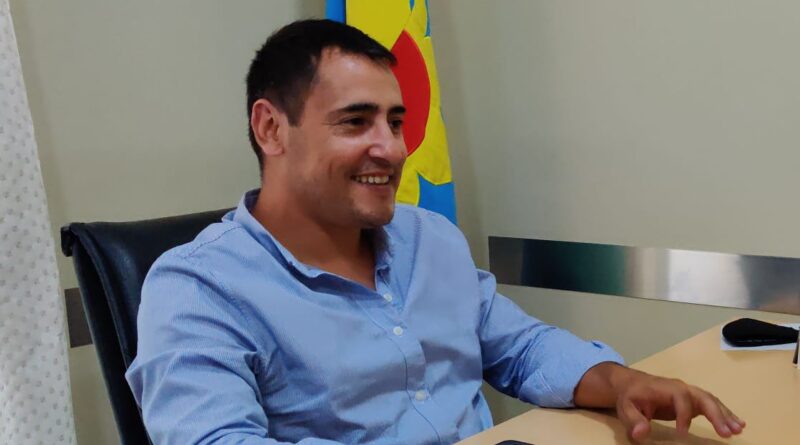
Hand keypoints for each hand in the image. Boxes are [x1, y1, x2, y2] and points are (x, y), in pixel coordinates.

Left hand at [614, 370, 744, 440]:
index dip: (683, 415)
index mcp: (666, 388)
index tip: (682, 433)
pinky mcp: (692, 401)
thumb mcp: (625, 407)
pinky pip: (711, 406)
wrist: (631, 384)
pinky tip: (738, 425)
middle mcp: (681, 388)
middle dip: (716, 414)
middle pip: (702, 397)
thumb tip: (641, 433)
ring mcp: (689, 393)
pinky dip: (724, 414)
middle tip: (728, 432)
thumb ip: (633, 419)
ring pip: (711, 401)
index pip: (680, 398)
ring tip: (738, 430)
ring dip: (725, 415)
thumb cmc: (630, 395)